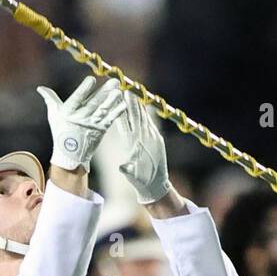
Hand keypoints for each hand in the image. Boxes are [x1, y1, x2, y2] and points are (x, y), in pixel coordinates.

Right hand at [36, 75, 125, 171]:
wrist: (70, 154)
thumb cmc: (60, 131)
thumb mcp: (53, 115)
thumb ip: (50, 99)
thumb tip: (40, 88)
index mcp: (68, 113)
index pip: (77, 99)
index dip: (84, 90)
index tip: (91, 79)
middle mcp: (81, 119)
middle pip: (94, 103)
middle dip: (104, 92)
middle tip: (114, 82)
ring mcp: (92, 125)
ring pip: (103, 111)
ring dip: (112, 101)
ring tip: (120, 92)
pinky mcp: (100, 131)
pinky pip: (109, 120)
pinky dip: (116, 113)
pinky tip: (123, 105)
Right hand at [114, 89, 170, 204]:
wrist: (156, 186)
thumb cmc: (140, 181)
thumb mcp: (131, 176)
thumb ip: (127, 170)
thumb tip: (122, 167)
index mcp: (135, 145)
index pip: (127, 123)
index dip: (123, 110)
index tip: (119, 98)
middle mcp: (145, 139)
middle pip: (137, 116)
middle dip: (131, 103)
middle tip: (126, 89)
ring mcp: (153, 137)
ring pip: (144, 117)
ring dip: (139, 105)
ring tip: (134, 94)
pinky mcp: (158, 139)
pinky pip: (151, 123)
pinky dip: (147, 113)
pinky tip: (144, 106)